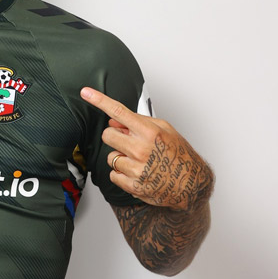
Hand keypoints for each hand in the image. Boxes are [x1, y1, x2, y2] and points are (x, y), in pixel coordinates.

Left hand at [80, 87, 211, 210]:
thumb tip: (114, 121)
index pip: (119, 112)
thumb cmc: (179, 154)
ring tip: (139, 161)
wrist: (191, 184)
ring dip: (120, 158)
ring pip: (110, 157)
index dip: (99, 100)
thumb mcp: (165, 130)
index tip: (86, 92)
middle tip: (130, 143)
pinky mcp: (133, 185)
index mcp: (150, 132)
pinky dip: (121, 174)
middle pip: (108, 135)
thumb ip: (138, 122)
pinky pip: (113, 175)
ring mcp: (136, 168)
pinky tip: (137, 173)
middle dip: (116, 137)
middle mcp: (141, 149)